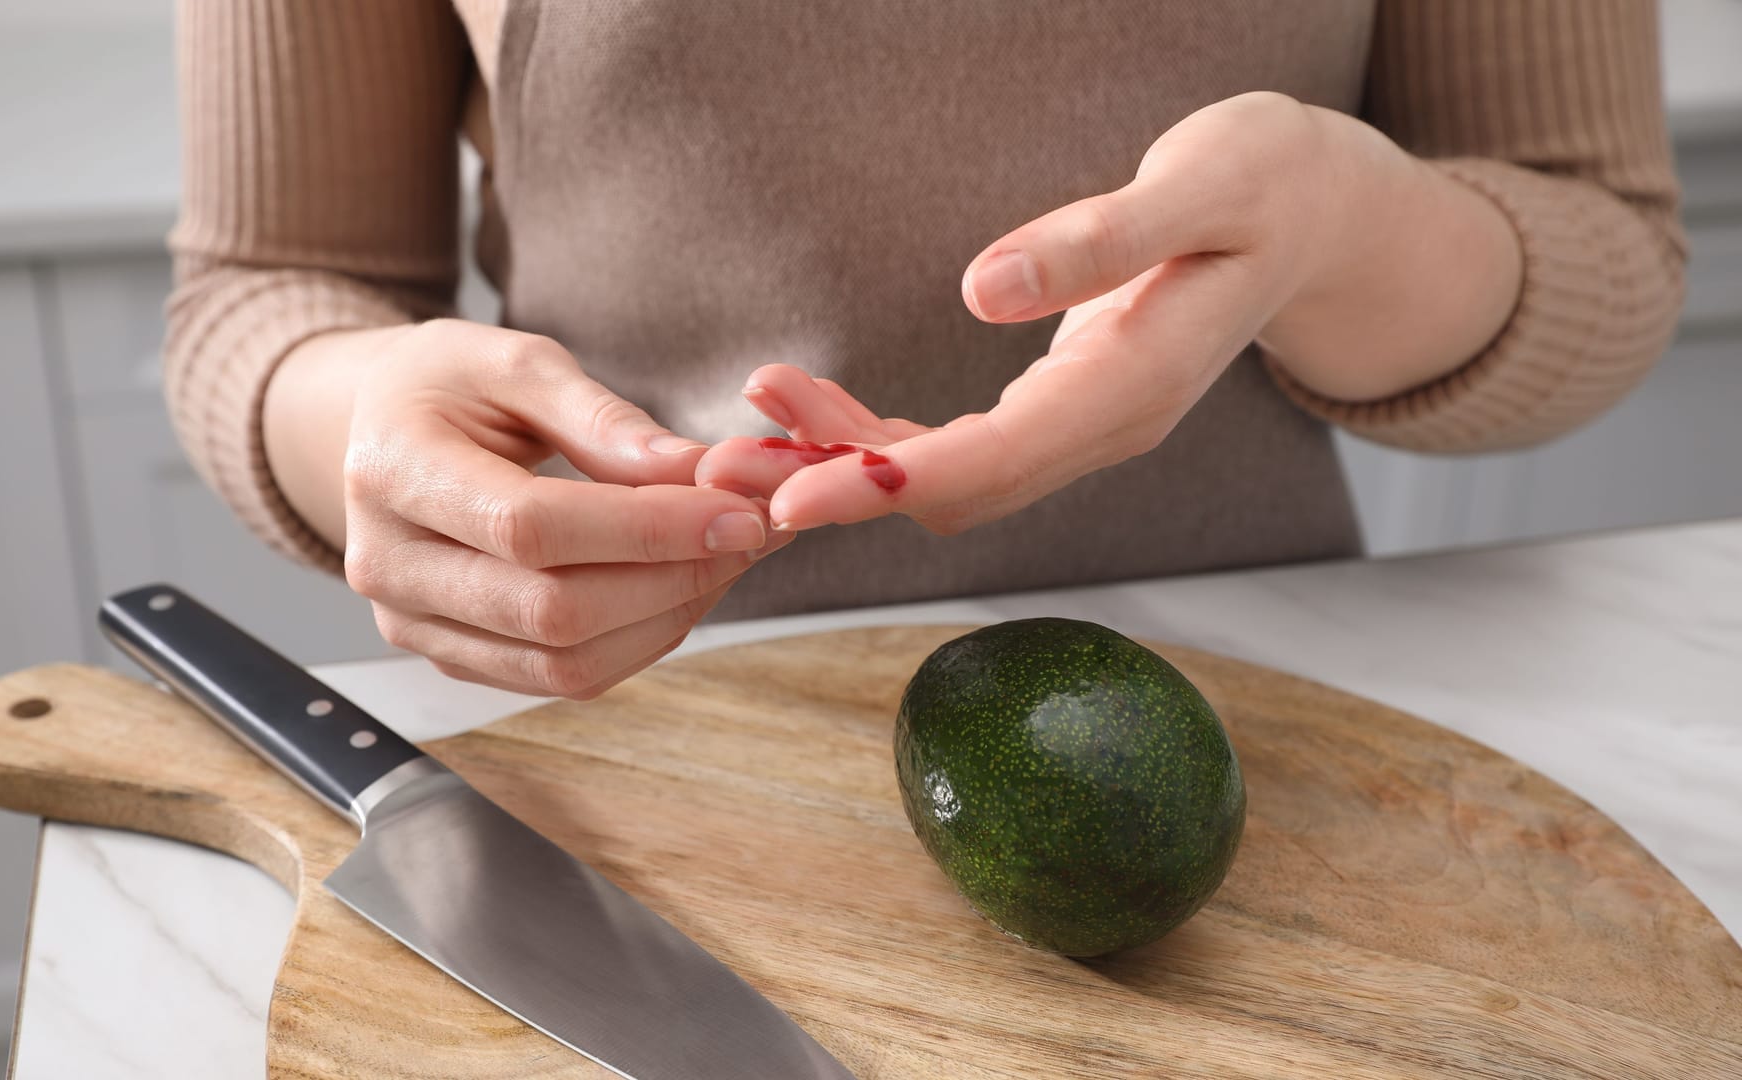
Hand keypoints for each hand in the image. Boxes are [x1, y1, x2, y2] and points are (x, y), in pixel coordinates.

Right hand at [335, 320, 788, 697]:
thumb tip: (696, 472)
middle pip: (550, 609)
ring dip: (669, 616)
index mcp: (393, 470)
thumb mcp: (516, 361)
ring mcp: (414, 623)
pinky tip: (683, 586)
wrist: (381, 429)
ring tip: (729, 558)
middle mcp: (389, 565)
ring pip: (563, 661)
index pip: (530, 527)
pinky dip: (639, 639)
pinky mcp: (451, 656)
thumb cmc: (448, 385)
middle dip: (673, 576)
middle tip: (753, 532)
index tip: (736, 509)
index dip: (645, 529)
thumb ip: (602, 417)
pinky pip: (560, 676)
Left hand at [698, 92, 1517, 533]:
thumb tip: (979, 289)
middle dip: (830, 488)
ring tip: (736, 438)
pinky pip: (952, 447)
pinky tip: (806, 410)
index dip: (882, 484)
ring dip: (838, 466)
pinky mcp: (1057, 407)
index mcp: (1130, 391)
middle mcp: (1099, 430)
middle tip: (713, 480)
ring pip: (942, 479)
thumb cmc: (1270, 184)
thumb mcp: (1204, 185)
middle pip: (949, 492)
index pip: (991, 465)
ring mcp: (1079, 428)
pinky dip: (874, 438)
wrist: (1320, 216)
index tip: (789, 497)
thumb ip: (1098, 240)